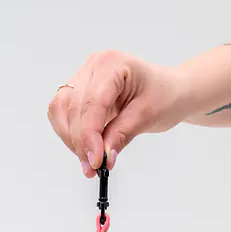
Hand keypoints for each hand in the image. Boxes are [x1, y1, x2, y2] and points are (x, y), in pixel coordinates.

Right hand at [47, 50, 189, 177]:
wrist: (169, 91)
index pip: (91, 102)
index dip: (89, 135)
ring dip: (71, 139)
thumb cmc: (164, 96)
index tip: (95, 161)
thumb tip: (102, 157)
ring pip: (61, 110)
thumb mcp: (147, 117)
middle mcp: (93, 66)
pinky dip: (70, 134)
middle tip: (92, 167)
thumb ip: (121, 135)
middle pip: (72, 107)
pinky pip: (63, 114)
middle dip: (80, 142)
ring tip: (89, 162)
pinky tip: (84, 149)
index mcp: (112, 64)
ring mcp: (83, 77)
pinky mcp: (78, 91)